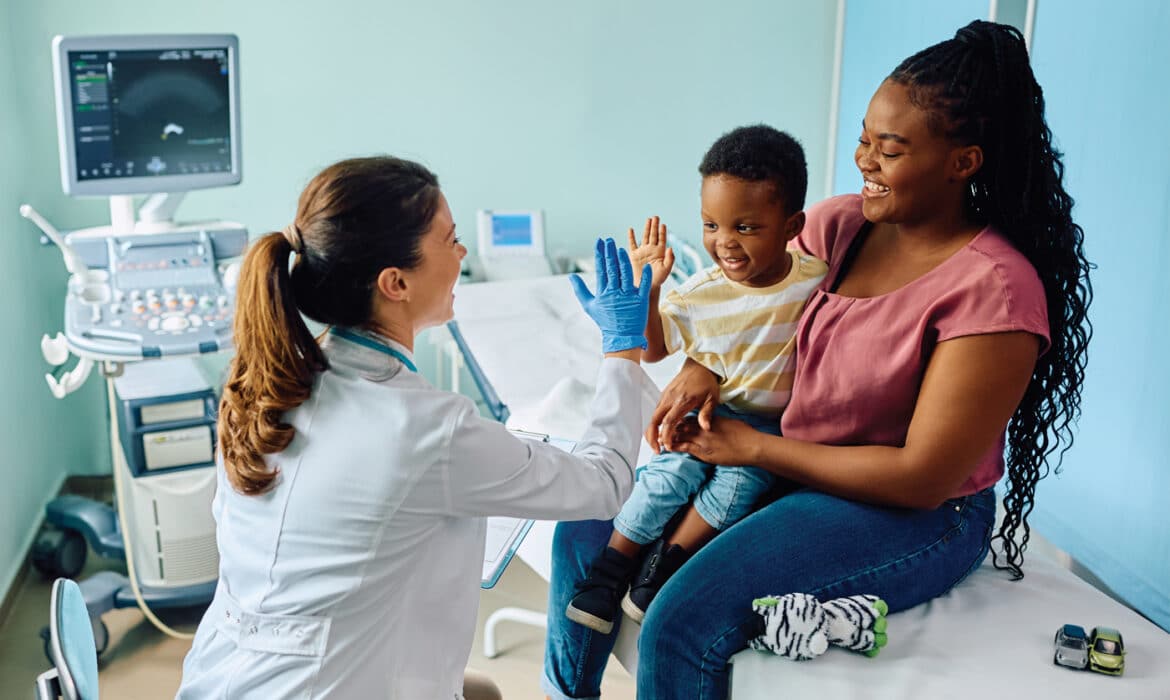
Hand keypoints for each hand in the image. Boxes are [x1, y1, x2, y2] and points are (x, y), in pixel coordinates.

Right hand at [570, 238, 652, 352]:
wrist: (621, 338)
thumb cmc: (605, 321)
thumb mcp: (589, 306)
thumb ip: (580, 290)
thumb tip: (571, 276)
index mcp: (603, 293)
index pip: (601, 269)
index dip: (600, 255)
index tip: (599, 242)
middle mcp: (615, 293)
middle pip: (612, 269)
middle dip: (610, 253)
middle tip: (609, 240)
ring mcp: (628, 297)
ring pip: (626, 275)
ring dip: (623, 261)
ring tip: (621, 249)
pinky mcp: (640, 302)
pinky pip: (643, 287)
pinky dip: (645, 277)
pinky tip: (646, 266)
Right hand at [627, 216, 674, 287]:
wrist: (644, 286)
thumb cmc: (657, 279)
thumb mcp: (666, 270)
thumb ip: (670, 259)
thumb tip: (670, 248)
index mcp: (660, 252)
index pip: (662, 239)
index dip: (662, 232)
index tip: (663, 225)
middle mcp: (651, 250)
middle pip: (653, 235)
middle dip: (655, 226)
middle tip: (656, 217)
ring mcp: (643, 251)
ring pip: (644, 237)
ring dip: (647, 228)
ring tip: (649, 219)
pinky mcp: (634, 255)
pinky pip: (632, 244)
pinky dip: (631, 237)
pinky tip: (631, 229)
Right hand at [646, 358, 719, 451]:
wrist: (699, 366)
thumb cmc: (706, 382)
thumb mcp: (712, 398)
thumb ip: (707, 413)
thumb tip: (705, 427)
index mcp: (682, 400)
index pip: (669, 421)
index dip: (666, 436)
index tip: (668, 447)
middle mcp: (670, 398)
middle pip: (654, 420)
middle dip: (652, 437)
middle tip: (656, 450)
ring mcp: (665, 396)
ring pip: (653, 417)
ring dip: (652, 431)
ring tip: (657, 445)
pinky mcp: (664, 395)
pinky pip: (656, 412)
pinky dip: (655, 424)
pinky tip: (660, 432)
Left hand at [669, 414, 759, 466]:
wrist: (752, 446)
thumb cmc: (745, 434)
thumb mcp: (729, 422)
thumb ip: (718, 422)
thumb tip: (713, 422)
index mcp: (710, 419)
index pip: (690, 418)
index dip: (680, 420)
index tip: (673, 422)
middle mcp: (704, 428)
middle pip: (682, 426)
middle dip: (670, 428)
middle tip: (661, 431)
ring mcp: (703, 440)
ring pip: (681, 436)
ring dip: (669, 438)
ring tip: (660, 440)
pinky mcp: (704, 452)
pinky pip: (685, 448)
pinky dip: (675, 447)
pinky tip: (668, 448)